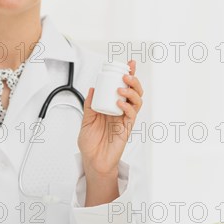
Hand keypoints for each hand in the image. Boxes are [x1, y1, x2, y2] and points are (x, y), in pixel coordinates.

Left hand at [78, 60, 143, 178]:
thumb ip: (89, 106)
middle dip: (134, 80)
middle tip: (126, 74)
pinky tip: (119, 103)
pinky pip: (131, 116)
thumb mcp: (86, 120)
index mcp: (113, 107)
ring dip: (131, 92)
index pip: (124, 88)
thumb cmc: (91, 143)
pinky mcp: (126, 129)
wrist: (93, 160)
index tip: (129, 63)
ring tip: (122, 87)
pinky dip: (127, 107)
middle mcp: (122, 112)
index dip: (129, 75)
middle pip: (135, 92)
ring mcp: (125, 120)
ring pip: (137, 102)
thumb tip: (92, 89)